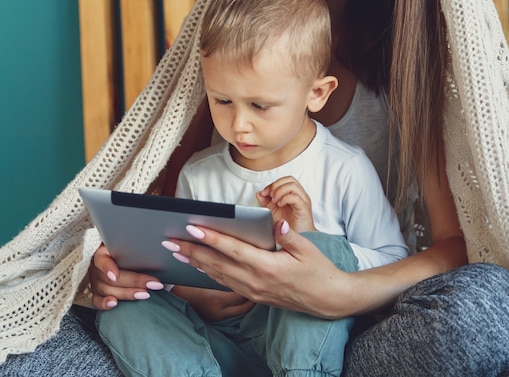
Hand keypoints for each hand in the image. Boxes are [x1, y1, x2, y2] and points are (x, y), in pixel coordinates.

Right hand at [89, 244, 163, 309]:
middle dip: (133, 281)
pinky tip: (115, 304)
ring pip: (107, 290)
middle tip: (152, 284)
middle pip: (110, 278)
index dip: (107, 268)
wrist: (128, 260)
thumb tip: (163, 245)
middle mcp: (97, 268)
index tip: (115, 276)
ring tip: (145, 294)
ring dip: (127, 293)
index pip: (102, 260)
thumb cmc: (132, 250)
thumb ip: (139, 245)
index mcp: (103, 252)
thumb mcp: (134, 245)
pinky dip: (105, 304)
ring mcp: (96, 282)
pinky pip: (97, 301)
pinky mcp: (98, 294)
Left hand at [167, 221, 350, 318]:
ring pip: (218, 275)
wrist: (325, 299)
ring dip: (195, 262)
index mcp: (268, 266)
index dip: (212, 239)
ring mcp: (253, 290)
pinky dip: (209, 273)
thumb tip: (276, 224)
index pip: (233, 250)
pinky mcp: (253, 295)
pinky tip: (198, 265)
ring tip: (176, 251)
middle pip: (218, 264)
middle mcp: (256, 281)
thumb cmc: (318, 270)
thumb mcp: (308, 249)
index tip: (192, 229)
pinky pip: (226, 283)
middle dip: (192, 251)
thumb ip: (289, 236)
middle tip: (169, 240)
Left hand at [256, 176, 315, 231]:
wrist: (297, 241)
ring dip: (280, 191)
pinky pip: (295, 197)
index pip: (284, 180)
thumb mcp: (273, 212)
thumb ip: (266, 202)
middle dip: (276, 185)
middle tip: (269, 196)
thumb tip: (259, 193)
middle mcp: (300, 195)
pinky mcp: (304, 209)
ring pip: (292, 185)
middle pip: (289, 179)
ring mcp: (303, 201)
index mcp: (294, 194)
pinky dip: (285, 198)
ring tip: (274, 201)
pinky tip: (280, 205)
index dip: (272, 184)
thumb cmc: (288, 227)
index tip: (264, 193)